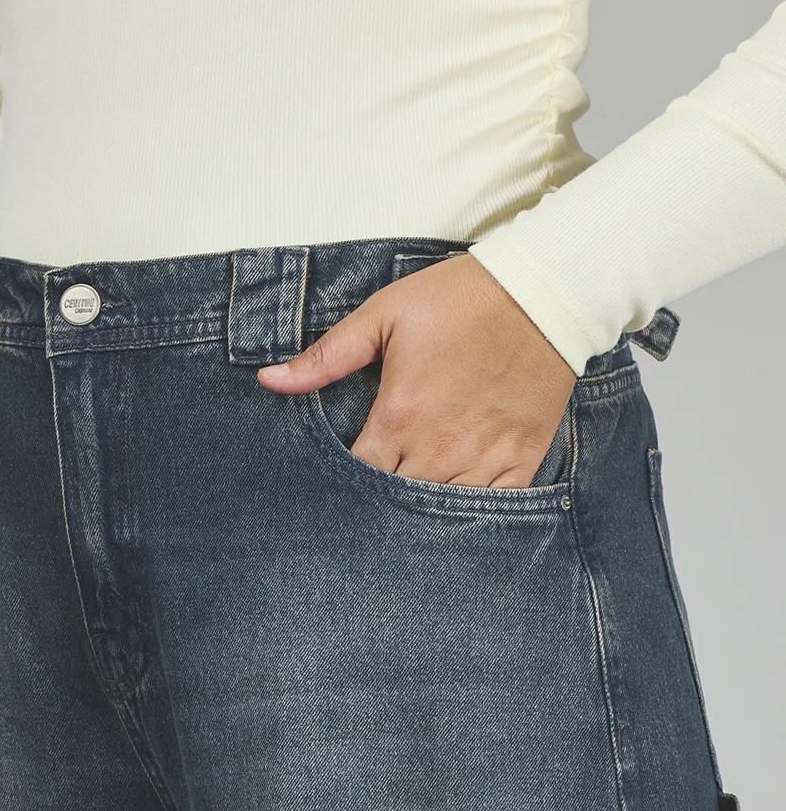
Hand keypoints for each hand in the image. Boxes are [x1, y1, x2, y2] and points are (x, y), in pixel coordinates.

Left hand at [257, 251, 577, 487]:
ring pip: (439, 516)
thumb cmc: (459, 301)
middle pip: (393, 507)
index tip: (336, 483)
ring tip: (405, 513)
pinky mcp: (520, 461)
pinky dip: (470, 516)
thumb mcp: (383, 316)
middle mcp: (438, 450)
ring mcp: (482, 460)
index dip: (341, 487)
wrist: (541, 294)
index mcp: (399, 419)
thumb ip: (325, 356)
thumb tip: (269, 381)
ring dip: (420, 516)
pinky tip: (454, 510)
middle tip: (366, 503)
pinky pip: (491, 510)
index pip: (355, 479)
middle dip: (377, 506)